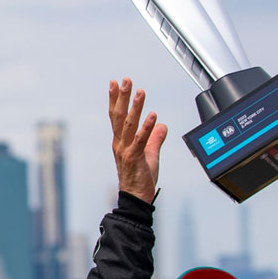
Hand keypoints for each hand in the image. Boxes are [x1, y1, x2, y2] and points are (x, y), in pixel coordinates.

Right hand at [109, 78, 166, 202]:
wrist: (136, 198)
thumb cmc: (140, 178)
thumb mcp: (150, 154)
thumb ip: (155, 138)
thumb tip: (162, 126)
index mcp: (120, 141)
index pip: (116, 116)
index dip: (115, 99)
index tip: (114, 84)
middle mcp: (120, 144)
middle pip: (119, 116)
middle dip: (121, 97)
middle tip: (125, 80)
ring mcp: (126, 151)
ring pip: (129, 125)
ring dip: (135, 107)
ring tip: (140, 92)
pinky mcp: (135, 158)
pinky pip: (141, 140)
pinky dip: (146, 127)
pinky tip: (153, 115)